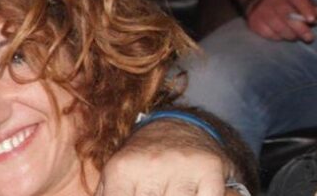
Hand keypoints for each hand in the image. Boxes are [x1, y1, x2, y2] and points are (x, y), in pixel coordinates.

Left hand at [98, 120, 232, 195]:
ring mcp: (181, 167)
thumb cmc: (143, 161)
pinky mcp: (209, 168)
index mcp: (121, 169)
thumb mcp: (116, 176)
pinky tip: (194, 192)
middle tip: (154, 192)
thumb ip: (106, 195)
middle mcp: (150, 165)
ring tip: (169, 190)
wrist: (180, 127)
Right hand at [245, 0, 316, 41]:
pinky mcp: (253, 21)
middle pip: (287, 15)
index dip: (305, 9)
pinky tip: (281, 34)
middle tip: (308, 38)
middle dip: (300, 29)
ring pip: (279, 27)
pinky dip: (278, 37)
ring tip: (295, 36)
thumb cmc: (286, 1)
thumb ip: (310, 6)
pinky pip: (269, 34)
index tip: (312, 20)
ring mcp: (260, 10)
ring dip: (290, 35)